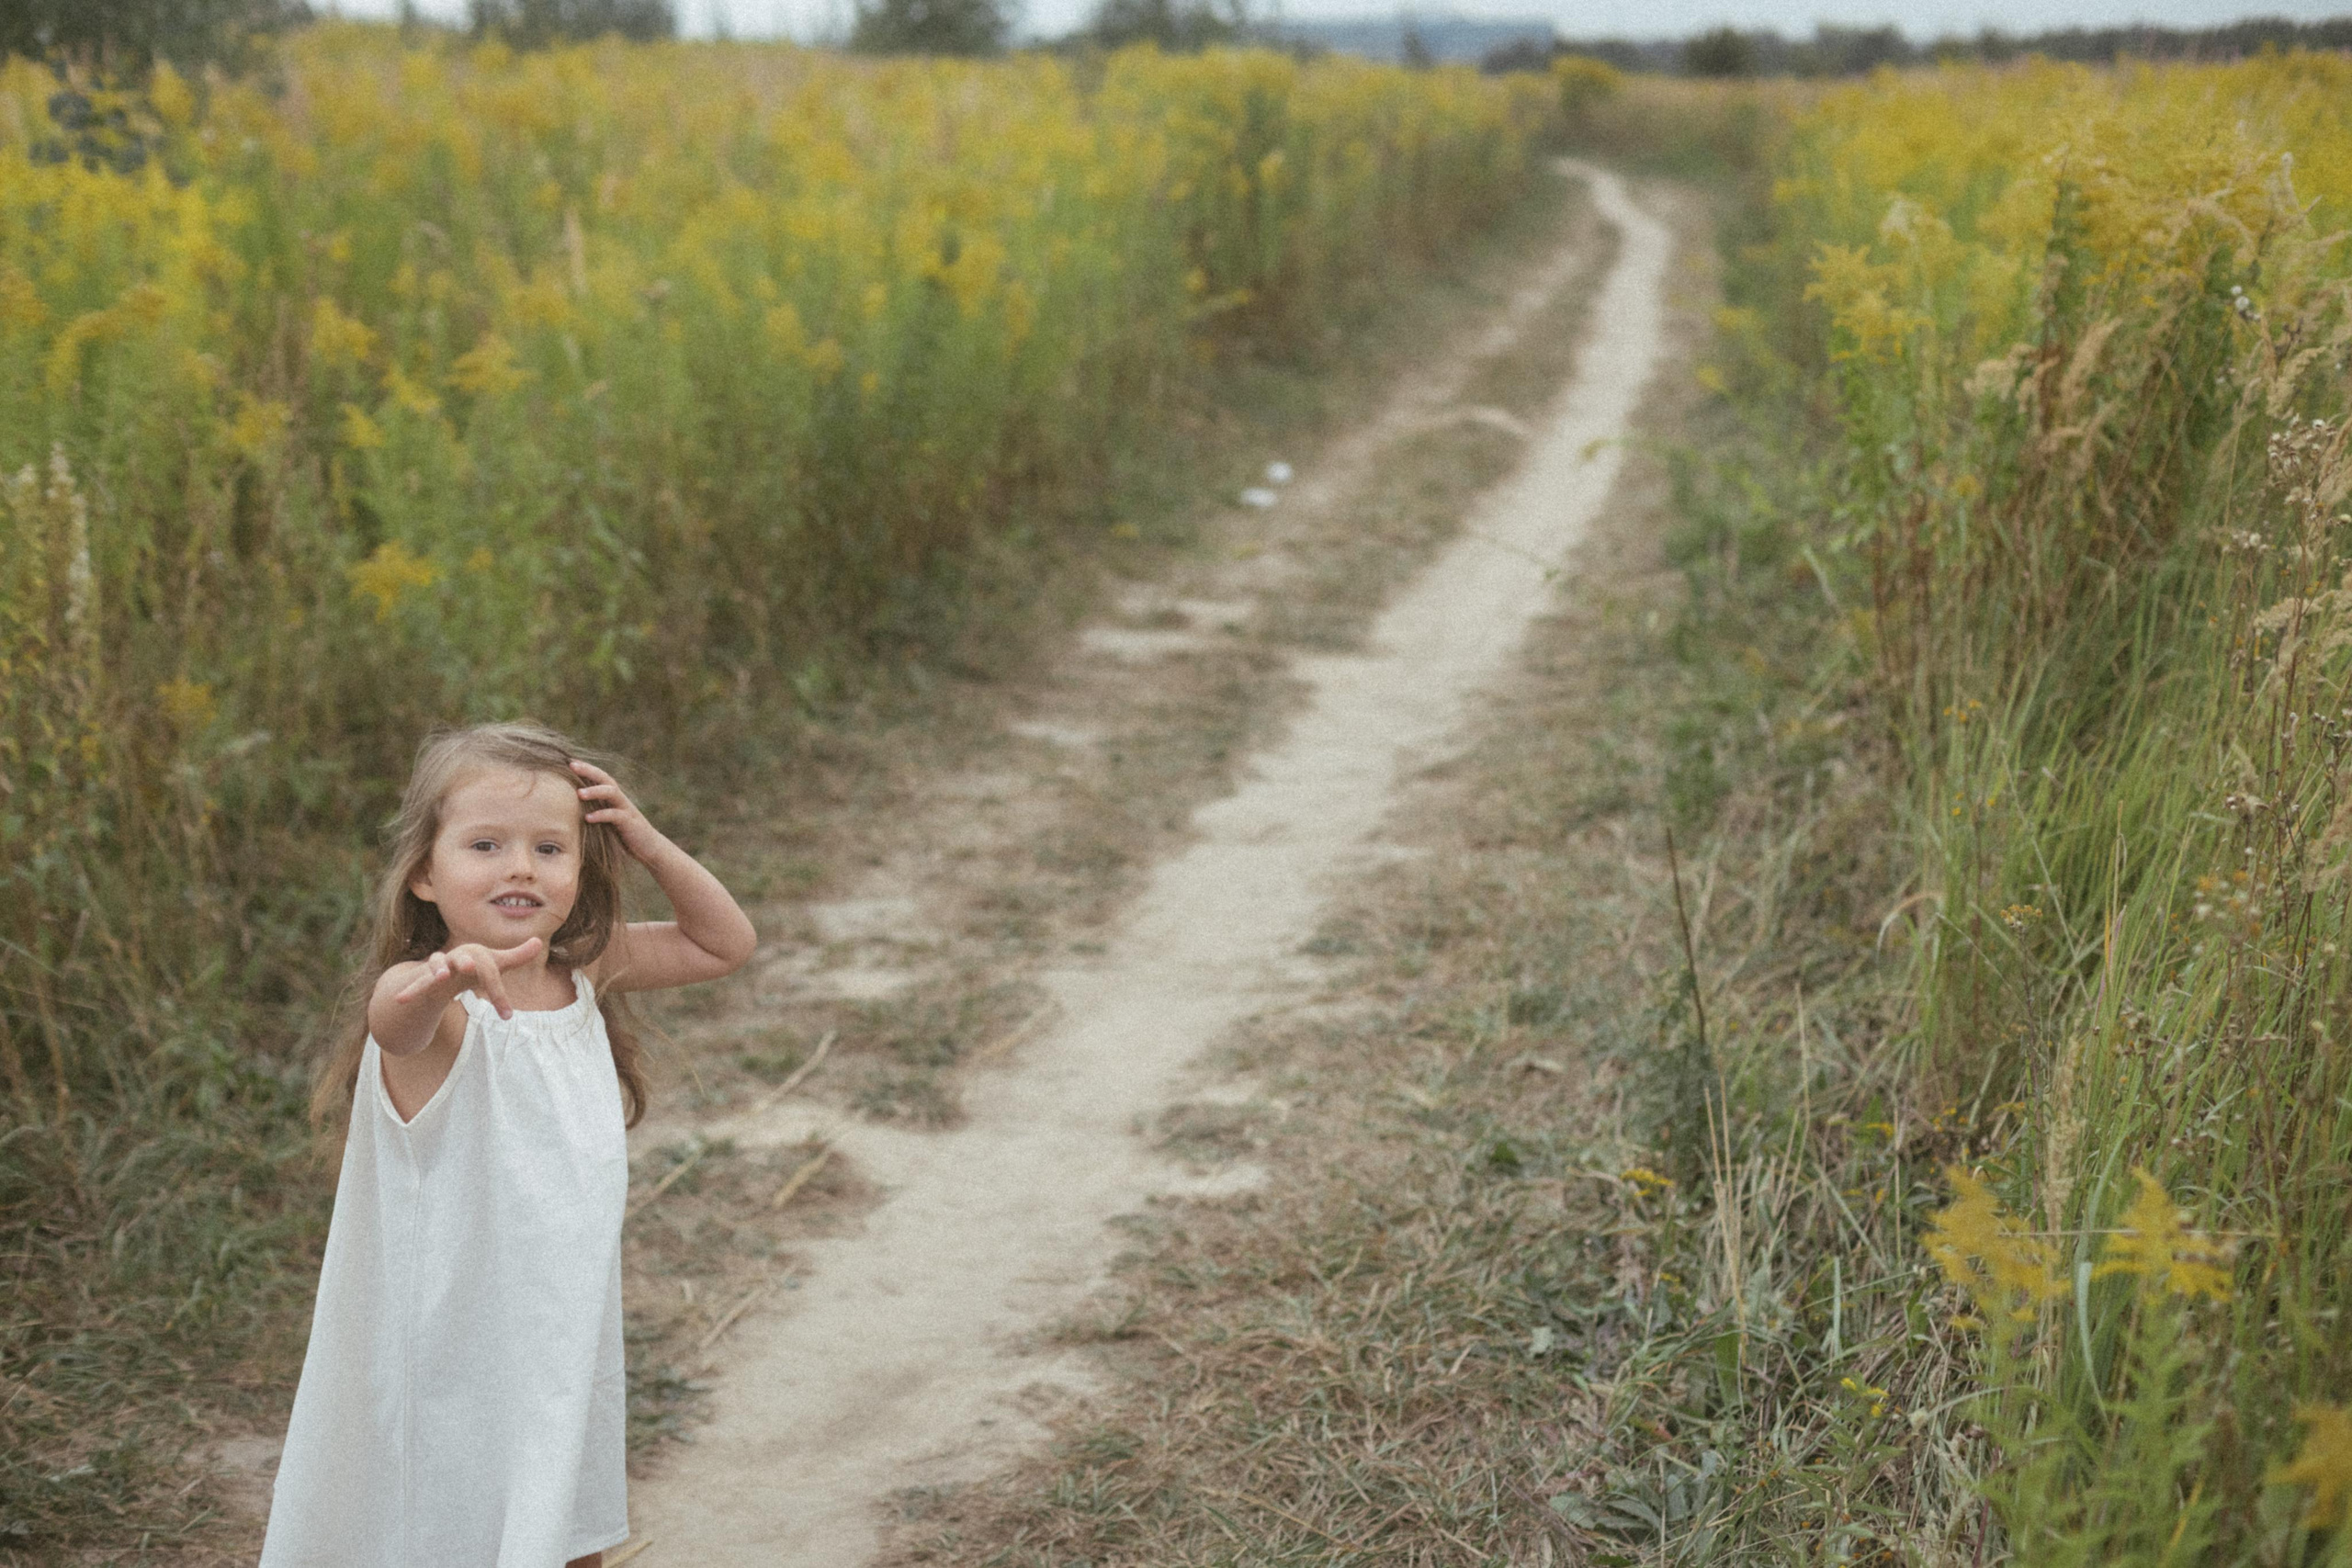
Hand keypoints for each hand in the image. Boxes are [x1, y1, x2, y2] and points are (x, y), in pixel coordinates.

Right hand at [391, 937, 543, 1019]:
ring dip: (438, 970)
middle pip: (464, 958)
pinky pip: (417, 984)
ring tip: (441, 977)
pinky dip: (410, 991)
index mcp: (476, 954)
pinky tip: (400, 1000)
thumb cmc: (473, 968)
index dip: (498, 993)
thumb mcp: (494, 964)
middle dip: (467, 962)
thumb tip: (539, 941)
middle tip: (471, 967)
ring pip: (436, 964)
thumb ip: (516, 956)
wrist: (444, 968)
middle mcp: (457, 957)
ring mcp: (439, 966)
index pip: (491, 971)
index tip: (507, 1016)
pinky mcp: (424, 979)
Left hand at [572, 758, 667, 863]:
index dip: (586, 768)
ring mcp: (626, 809)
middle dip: (589, 771)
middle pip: (605, 779)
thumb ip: (595, 812)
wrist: (650, 848)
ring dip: (595, 791)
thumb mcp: (608, 821)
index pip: (600, 777)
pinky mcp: (630, 823)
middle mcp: (620, 799)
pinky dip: (601, 815)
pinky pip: (615, 815)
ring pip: (611, 793)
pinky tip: (588, 818)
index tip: (568, 761)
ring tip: (579, 793)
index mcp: (614, 798)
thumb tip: (570, 811)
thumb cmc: (624, 835)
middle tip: (572, 765)